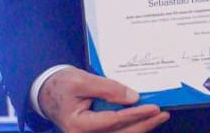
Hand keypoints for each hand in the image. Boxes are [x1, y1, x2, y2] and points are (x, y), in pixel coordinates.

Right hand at [38, 67, 167, 132]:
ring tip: (159, 116)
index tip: (154, 108)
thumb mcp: (82, 80)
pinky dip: (131, 126)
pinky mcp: (94, 132)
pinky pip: (116, 132)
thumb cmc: (60, 84)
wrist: (46, 91)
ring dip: (140, 126)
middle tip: (163, 114)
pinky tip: (144, 119)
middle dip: (144, 124)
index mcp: (78, 125)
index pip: (113, 121)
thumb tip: (132, 97)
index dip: (135, 115)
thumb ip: (107, 89)